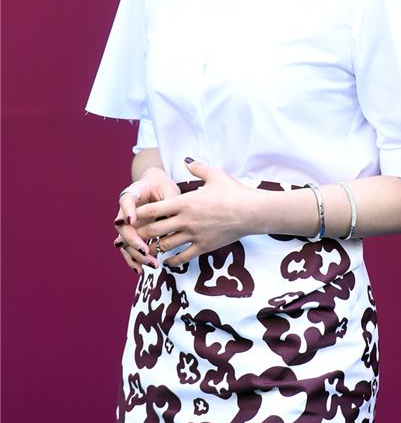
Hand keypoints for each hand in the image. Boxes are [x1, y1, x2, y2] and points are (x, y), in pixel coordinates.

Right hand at [114, 167, 180, 274]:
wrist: (156, 188)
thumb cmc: (164, 187)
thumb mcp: (169, 190)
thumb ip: (170, 201)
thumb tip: (174, 218)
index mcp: (133, 194)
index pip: (126, 201)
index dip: (127, 211)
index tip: (131, 220)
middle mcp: (126, 211)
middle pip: (122, 227)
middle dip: (132, 240)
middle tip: (145, 249)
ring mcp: (128, 225)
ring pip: (124, 242)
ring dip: (135, 254)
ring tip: (151, 264)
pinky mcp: (133, 235)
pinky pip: (129, 249)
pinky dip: (134, 260)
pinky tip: (141, 270)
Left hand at [133, 159, 261, 265]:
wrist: (251, 212)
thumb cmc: (234, 192)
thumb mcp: (215, 175)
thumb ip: (198, 168)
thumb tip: (187, 160)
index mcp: (184, 202)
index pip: (153, 209)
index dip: (138, 214)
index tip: (127, 216)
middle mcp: (185, 220)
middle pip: (154, 230)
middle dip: (139, 234)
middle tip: (128, 237)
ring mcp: (193, 235)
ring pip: (165, 246)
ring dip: (153, 248)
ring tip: (143, 250)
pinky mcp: (203, 247)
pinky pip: (182, 257)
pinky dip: (171, 261)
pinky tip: (166, 262)